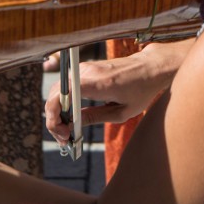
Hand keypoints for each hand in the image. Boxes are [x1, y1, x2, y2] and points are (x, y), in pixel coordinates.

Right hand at [43, 38, 191, 144]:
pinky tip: (71, 118)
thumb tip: (74, 126)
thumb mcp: (122, 112)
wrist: (150, 66)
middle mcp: (86, 71)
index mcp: (97, 84)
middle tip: (64, 138)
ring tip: (67, 131)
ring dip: (58, 111)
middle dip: (54, 119)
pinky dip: (64, 102)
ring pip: (58, 90)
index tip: (63, 133)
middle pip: (55, 94)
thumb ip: (95, 118)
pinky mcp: (85, 68)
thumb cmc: (141, 89)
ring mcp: (84, 67)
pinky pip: (67, 86)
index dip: (54, 116)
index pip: (61, 95)